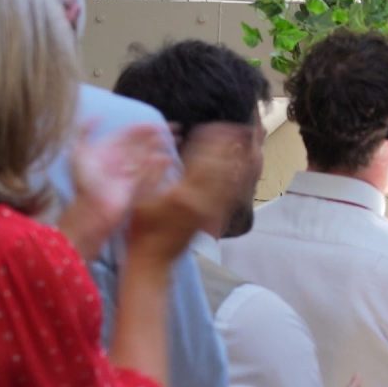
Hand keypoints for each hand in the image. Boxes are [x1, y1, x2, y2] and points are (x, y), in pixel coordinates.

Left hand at [59, 121, 171, 257]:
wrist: (91, 209)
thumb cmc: (84, 182)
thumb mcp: (78, 153)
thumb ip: (84, 132)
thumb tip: (97, 116)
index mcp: (108, 152)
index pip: (129, 135)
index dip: (143, 128)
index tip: (157, 124)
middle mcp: (120, 161)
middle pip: (142, 145)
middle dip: (158, 137)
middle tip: (174, 130)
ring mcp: (130, 174)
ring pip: (149, 157)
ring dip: (162, 148)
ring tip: (174, 141)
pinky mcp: (138, 187)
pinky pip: (152, 174)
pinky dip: (160, 166)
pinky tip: (169, 159)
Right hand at [127, 123, 256, 262]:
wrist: (155, 261)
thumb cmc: (142, 229)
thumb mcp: (138, 200)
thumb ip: (149, 175)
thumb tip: (162, 153)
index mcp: (183, 194)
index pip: (202, 161)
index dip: (212, 141)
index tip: (216, 125)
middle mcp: (202, 201)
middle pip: (224, 169)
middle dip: (233, 147)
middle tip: (242, 129)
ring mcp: (212, 211)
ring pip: (233, 182)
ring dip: (241, 161)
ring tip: (249, 142)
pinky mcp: (215, 218)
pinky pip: (233, 196)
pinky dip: (240, 180)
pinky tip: (244, 168)